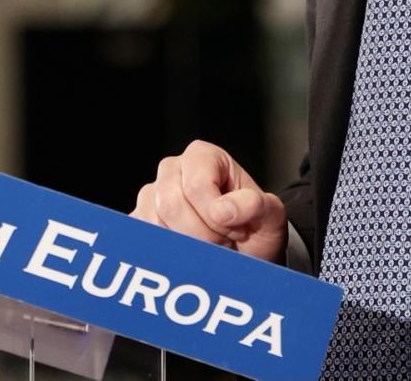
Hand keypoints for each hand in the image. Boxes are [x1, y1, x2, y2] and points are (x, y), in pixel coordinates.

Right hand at [132, 140, 286, 262]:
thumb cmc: (256, 228)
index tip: (237, 229)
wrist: (246, 253)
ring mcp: (151, 195)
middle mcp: (172, 170)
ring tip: (209, 247)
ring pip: (154, 225)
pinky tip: (189, 254)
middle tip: (223, 243)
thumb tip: (223, 210)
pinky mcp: (139, 221)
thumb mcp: (270, 216)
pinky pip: (143, 239)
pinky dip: (168, 254)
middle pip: (171, 205)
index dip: (217, 216)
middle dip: (202, 235)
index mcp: (202, 156)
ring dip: (186, 247)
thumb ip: (256, 205)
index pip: (197, 186)